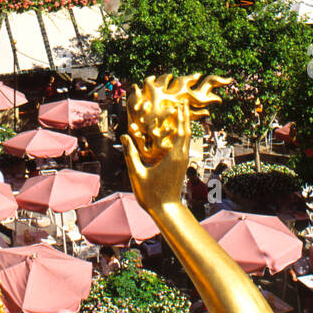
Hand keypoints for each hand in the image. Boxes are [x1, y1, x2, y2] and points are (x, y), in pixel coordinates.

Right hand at [122, 73, 228, 213]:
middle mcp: (181, 157)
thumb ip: (131, 153)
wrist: (165, 210)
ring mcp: (182, 162)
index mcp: (173, 157)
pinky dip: (182, 135)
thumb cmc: (151, 194)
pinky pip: (184, 146)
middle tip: (182, 103)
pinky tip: (176, 132)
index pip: (180, 132)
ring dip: (184, 125)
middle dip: (185, 117)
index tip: (179, 104)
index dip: (181, 117)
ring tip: (181, 114)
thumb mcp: (137, 173)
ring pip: (187, 139)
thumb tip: (125, 136)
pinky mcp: (181, 166)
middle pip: (186, 132)